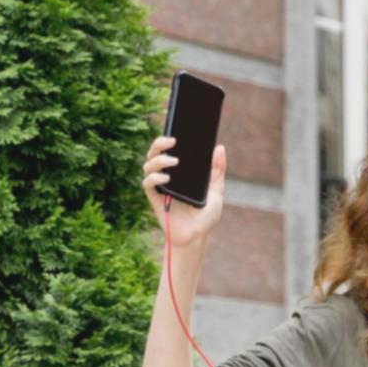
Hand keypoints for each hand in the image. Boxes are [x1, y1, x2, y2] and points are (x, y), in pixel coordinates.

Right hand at [142, 136, 225, 250]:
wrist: (197, 236)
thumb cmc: (206, 215)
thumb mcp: (216, 190)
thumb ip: (217, 170)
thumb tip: (219, 148)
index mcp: (180, 171)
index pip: (171, 149)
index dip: (169, 137)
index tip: (178, 130)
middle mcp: (167, 175)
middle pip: (155, 153)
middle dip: (159, 143)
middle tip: (172, 140)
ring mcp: (159, 186)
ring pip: (148, 165)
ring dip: (159, 160)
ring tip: (174, 162)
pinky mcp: (154, 197)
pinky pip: (147, 183)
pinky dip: (155, 178)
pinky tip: (167, 178)